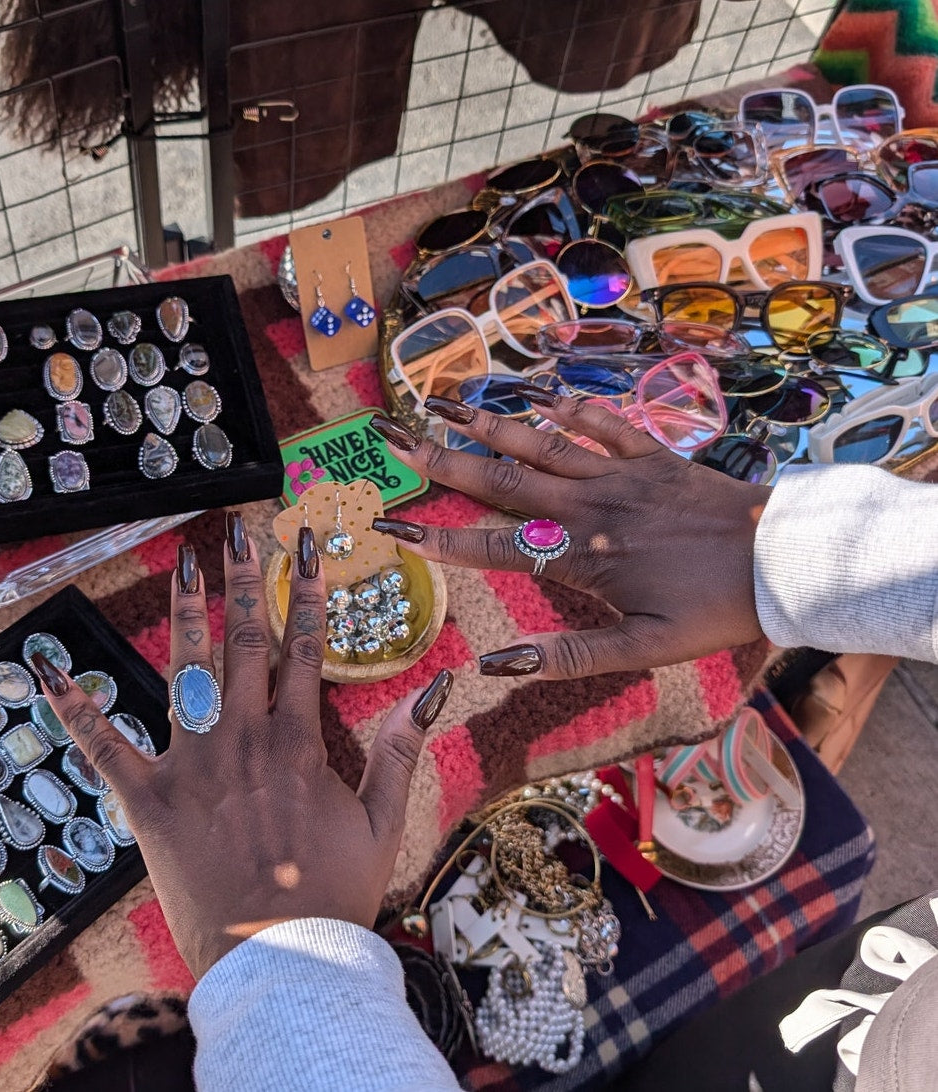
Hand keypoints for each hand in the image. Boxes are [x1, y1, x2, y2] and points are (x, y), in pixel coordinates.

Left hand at [30, 514, 452, 978]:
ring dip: (185, 612)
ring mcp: (193, 766)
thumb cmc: (333, 893)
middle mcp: (245, 739)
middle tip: (238, 532)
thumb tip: (434, 686)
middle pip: (245, 641)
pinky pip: (108, 748)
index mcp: (299, 743)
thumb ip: (402, 750)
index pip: (305, 646)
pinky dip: (79, 711)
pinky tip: (53, 674)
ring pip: (186, 671)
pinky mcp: (149, 801)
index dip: (307, 589)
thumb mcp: (385, 822)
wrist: (278, 961)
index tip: (304, 544)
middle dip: (243, 580)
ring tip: (183, 563)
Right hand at [369, 392, 770, 678]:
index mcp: (581, 557)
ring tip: (445, 401)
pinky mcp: (653, 455)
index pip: (494, 549)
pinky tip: (544, 395)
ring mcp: (620, 475)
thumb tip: (496, 664)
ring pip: (542, 443)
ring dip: (491, 423)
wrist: (783, 560)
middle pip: (502, 481)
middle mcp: (588, 507)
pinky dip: (574, 408)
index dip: (439, 539)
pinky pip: (605, 423)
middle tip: (395, 439)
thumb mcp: (642, 650)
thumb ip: (567, 656)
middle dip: (443, 461)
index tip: (392, 525)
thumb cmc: (713, 610)